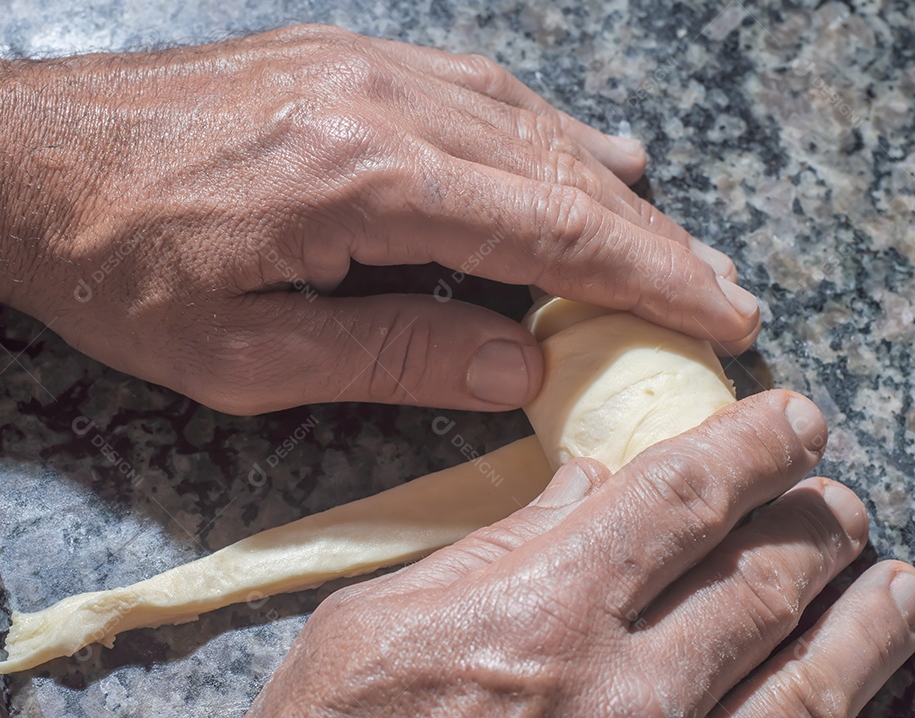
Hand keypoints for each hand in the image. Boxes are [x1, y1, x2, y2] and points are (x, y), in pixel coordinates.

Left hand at [0, 22, 758, 413]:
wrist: (19, 162)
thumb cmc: (117, 269)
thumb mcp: (246, 355)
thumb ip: (392, 355)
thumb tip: (515, 367)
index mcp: (362, 181)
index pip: (546, 233)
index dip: (645, 277)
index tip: (718, 310)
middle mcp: (380, 102)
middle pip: (555, 171)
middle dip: (644, 236)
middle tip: (712, 285)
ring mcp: (362, 66)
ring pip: (523, 120)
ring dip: (600, 183)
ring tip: (659, 233)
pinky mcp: (338, 57)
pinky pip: (470, 88)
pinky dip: (536, 129)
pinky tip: (572, 151)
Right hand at [251, 391, 914, 715]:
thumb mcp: (378, 619)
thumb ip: (493, 544)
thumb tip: (583, 481)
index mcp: (540, 616)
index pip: (678, 503)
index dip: (747, 449)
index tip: (791, 417)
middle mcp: (620, 695)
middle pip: (757, 583)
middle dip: (812, 523)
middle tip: (836, 488)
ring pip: (805, 687)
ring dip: (860, 622)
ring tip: (889, 577)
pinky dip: (834, 711)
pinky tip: (858, 685)